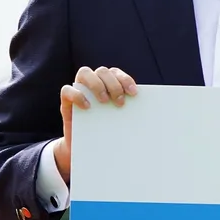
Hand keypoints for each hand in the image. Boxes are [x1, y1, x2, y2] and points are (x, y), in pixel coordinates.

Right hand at [54, 66, 138, 181]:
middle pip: (102, 70)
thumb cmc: (107, 132)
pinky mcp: (65, 102)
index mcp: (108, 85)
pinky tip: (88, 107)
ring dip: (97, 85)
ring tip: (105, 102)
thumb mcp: (120, 121)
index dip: (125, 80)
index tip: (134, 94)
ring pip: (84, 72)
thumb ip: (130, 113)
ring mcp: (78, 91)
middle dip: (113, 84)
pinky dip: (78, 95)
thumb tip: (154, 118)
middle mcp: (93, 84)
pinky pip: (67, 89)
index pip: (116, 72)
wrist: (85, 148)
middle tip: (120, 102)